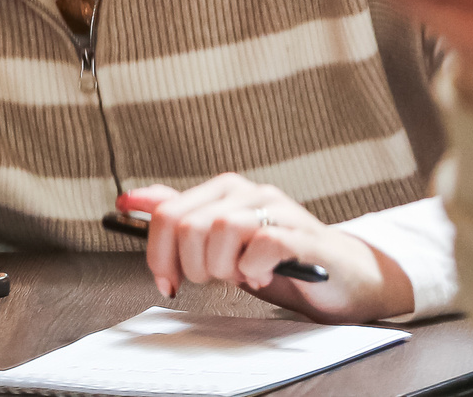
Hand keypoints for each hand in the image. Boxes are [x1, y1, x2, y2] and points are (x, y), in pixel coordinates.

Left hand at [116, 179, 412, 323]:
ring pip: (222, 230)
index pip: (167, 213)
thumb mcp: (221, 241)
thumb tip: (131, 200)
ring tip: (239, 277)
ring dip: (222, 267)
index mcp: (223, 190)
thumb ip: (182, 217)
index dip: (158, 254)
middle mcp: (248, 193)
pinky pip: (264, 244)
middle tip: (211, 281)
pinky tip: (262, 276)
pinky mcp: (302, 236)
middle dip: (190, 266)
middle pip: (189, 225)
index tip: (166, 282)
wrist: (341, 275)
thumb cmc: (278, 260)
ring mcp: (277, 210)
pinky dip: (254, 268)